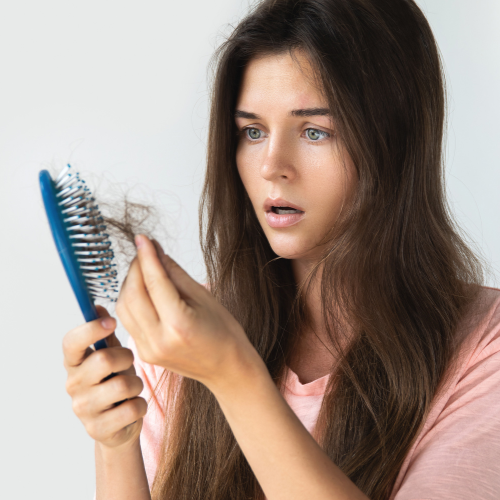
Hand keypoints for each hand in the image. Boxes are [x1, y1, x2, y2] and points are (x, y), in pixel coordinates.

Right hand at [63, 306, 146, 449]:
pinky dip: (140, 405)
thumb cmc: (115, 381)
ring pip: (123, 385)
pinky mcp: (97, 429)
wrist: (118, 425)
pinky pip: (132, 409)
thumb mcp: (112, 355)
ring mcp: (83, 408)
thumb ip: (105, 333)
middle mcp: (73, 384)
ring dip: (136, 384)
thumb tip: (97, 307)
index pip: (71, 342)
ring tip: (132, 388)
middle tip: (129, 364)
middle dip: (127, 359)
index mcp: (74, 362)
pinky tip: (132, 406)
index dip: (91, 329)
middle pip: (104, 360)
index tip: (112, 322)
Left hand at [116, 235, 262, 391]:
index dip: (146, 257)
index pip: (154, 282)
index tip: (143, 238)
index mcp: (178, 325)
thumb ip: (175, 274)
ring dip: (130, 283)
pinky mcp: (143, 353)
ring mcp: (148, 349)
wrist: (227, 368)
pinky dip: (131, 300)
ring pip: (124, 307)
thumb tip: (155, 251)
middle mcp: (158, 340)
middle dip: (135, 268)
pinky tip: (144, 290)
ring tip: (145, 270)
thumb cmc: (223, 333)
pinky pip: (128, 320)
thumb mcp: (204, 297)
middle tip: (146, 252)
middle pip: (132, 294)